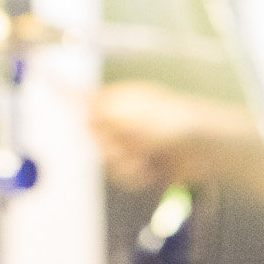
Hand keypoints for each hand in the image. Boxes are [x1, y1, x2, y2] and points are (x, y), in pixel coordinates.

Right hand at [86, 81, 263, 193]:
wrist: (208, 149)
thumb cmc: (176, 124)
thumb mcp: (131, 113)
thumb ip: (101, 112)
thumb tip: (82, 112)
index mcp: (121, 101)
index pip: (87, 98)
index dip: (70, 96)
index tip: (55, 86)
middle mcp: (126, 123)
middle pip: (94, 139)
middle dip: (108, 147)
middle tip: (127, 146)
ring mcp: (136, 146)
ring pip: (109, 162)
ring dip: (125, 166)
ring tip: (146, 161)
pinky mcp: (145, 166)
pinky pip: (126, 177)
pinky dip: (138, 177)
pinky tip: (153, 170)